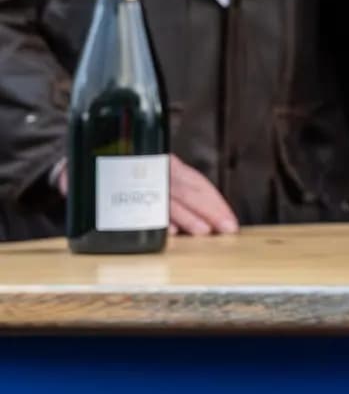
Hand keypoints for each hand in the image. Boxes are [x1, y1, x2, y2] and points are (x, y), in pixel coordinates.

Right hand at [54, 155, 236, 234]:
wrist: (72, 161)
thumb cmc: (118, 176)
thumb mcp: (146, 179)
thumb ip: (169, 198)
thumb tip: (205, 223)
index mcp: (164, 164)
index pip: (195, 182)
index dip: (215, 202)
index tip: (231, 223)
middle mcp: (151, 165)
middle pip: (184, 188)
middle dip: (207, 210)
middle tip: (223, 228)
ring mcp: (131, 172)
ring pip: (162, 194)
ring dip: (184, 215)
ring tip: (200, 231)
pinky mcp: (107, 179)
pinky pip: (131, 196)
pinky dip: (150, 214)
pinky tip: (166, 228)